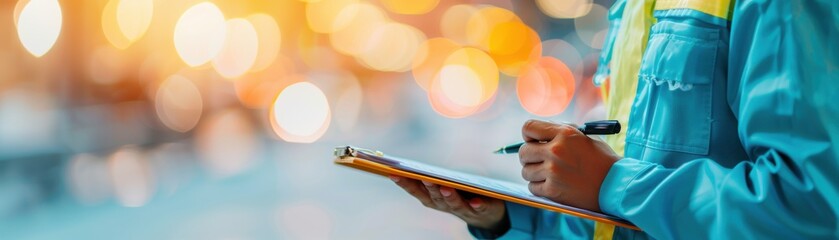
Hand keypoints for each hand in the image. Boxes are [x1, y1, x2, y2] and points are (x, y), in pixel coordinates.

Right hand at [390, 176, 506, 229]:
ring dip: (449, 197)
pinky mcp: (481, 210)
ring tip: (446, 188)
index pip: (416, 191)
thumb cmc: (459, 195)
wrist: (485, 215)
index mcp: (433, 199)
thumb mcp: (443, 185)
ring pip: (454, 204)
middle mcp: (445, 206)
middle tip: (425, 178)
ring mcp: (463, 210)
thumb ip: (431, 176)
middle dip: (429, 187)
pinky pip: (478, 208)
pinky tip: (475, 200)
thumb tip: (411, 162)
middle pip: (435, 197)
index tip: (393, 173)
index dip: (404, 183)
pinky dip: (476, 205)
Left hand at [519, 119, 619, 211]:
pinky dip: (539, 187)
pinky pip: (532, 187)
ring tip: (549, 174)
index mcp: (564, 133)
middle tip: (539, 160)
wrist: (617, 185)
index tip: (534, 141)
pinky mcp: (553, 190)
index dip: (528, 135)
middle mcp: (556, 150)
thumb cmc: (601, 160)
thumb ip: (559, 132)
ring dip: (534, 173)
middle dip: (529, 156)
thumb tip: (536, 134)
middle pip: (523, 152)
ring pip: (526, 171)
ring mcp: (553, 171)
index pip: (528, 127)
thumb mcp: (583, 137)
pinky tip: (553, 185)